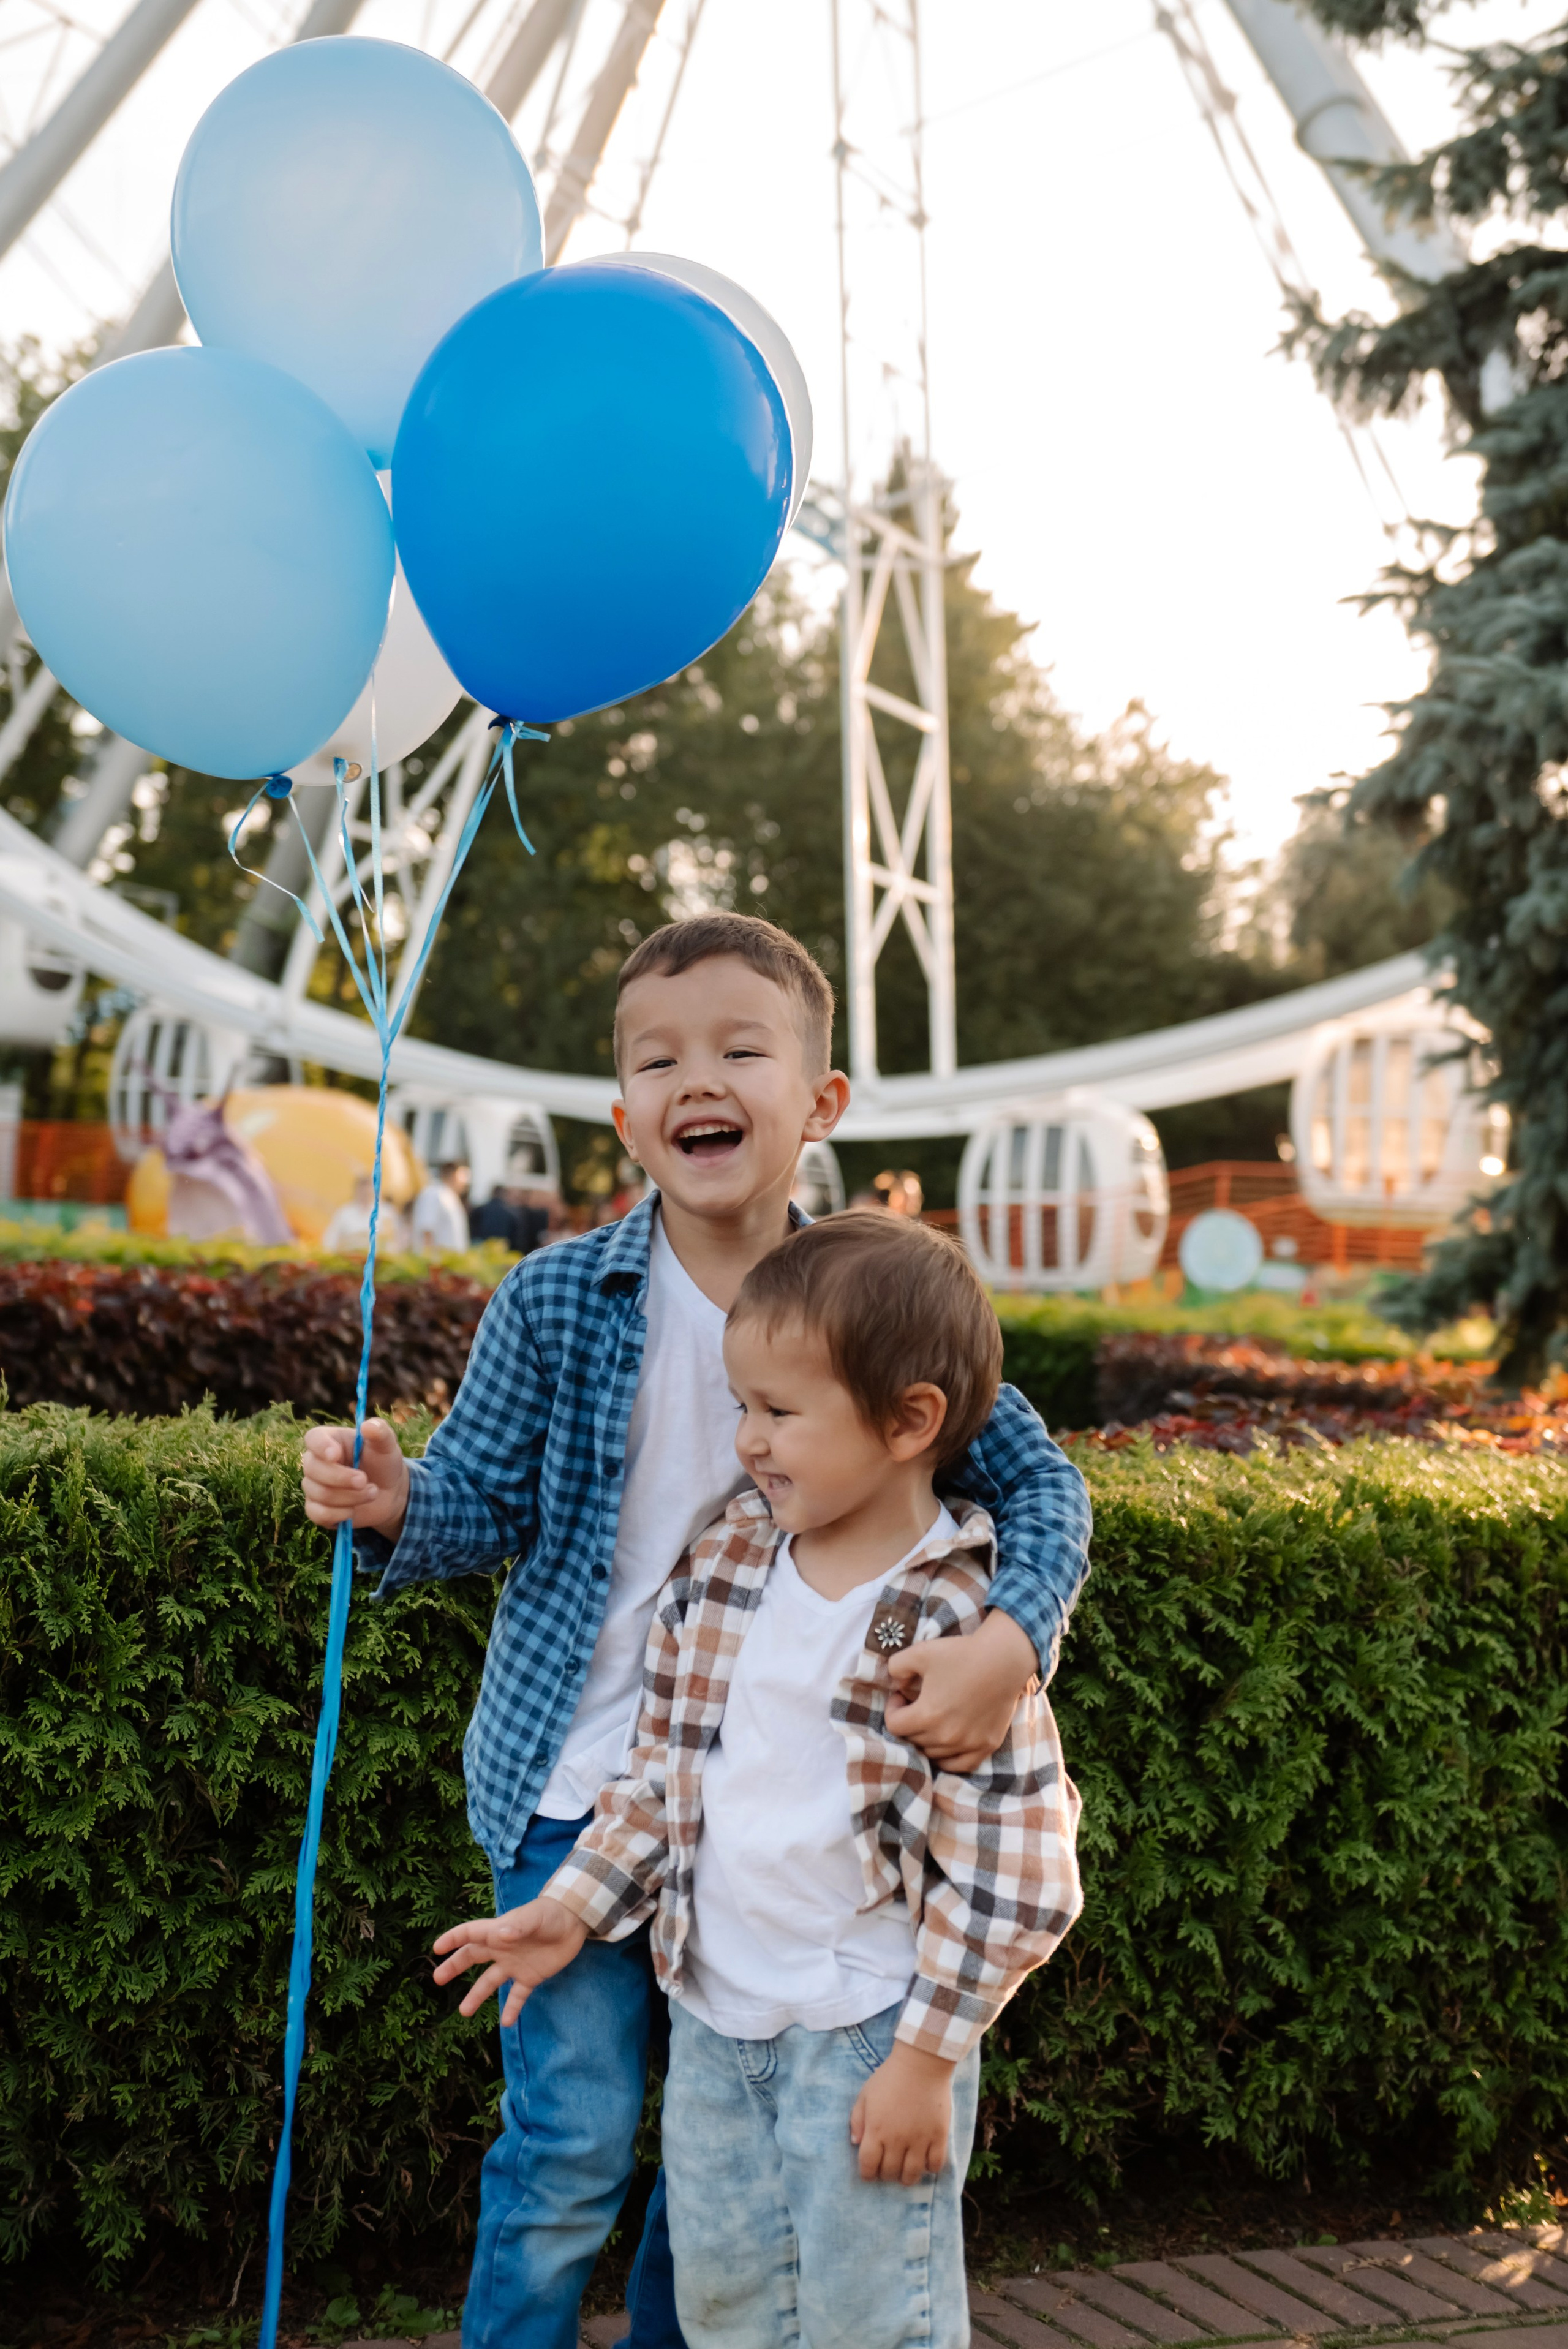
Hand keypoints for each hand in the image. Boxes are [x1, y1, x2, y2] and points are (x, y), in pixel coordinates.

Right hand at [301, 1419, 409, 1538]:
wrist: (389, 1492)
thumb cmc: (383, 1463)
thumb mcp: (387, 1445)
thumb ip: (380, 1432)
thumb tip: (367, 1426)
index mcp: (330, 1440)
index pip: (313, 1438)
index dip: (321, 1446)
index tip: (335, 1455)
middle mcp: (317, 1462)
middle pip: (312, 1469)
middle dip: (341, 1478)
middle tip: (365, 1481)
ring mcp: (314, 1486)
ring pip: (319, 1494)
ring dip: (350, 1497)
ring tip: (372, 1492)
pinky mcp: (317, 1509)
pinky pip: (318, 1514)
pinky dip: (340, 1514)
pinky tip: (354, 1510)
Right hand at [432, 1895, 587, 2024]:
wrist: (574, 1922)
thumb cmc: (551, 1914)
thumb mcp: (535, 1917)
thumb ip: (518, 1927)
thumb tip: (500, 1936)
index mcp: (498, 1931)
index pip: (470, 1933)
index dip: (453, 1939)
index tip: (437, 1949)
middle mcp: (502, 1949)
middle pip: (472, 1957)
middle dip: (455, 1967)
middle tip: (438, 1979)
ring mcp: (515, 1964)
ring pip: (490, 1982)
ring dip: (476, 1996)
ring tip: (464, 2012)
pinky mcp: (530, 1977)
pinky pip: (517, 1995)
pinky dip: (511, 2009)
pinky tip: (506, 2023)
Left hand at [849, 2040, 954, 2183]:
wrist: (921, 2063)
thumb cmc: (889, 2077)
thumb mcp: (865, 2094)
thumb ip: (857, 2119)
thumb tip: (855, 2143)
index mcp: (876, 2130)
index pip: (868, 2165)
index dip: (867, 2174)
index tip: (869, 2172)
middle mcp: (897, 2139)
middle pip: (890, 2172)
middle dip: (886, 2175)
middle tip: (888, 2169)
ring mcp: (919, 2139)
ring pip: (912, 2174)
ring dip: (907, 2178)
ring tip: (906, 2171)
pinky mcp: (939, 2136)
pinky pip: (936, 2164)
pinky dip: (930, 2168)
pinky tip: (925, 2161)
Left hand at [884, 1609, 1036, 1772]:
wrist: (1003, 1659)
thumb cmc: (961, 1654)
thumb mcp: (920, 1652)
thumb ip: (896, 1667)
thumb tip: (896, 1685)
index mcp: (926, 1715)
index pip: (893, 1725)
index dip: (893, 1708)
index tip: (902, 1695)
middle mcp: (945, 1736)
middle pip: (913, 1739)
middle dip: (910, 1721)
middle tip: (918, 1703)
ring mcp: (967, 1744)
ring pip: (933, 1753)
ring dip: (927, 1737)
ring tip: (934, 1718)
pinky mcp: (986, 1746)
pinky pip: (959, 1765)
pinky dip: (948, 1757)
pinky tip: (947, 1742)